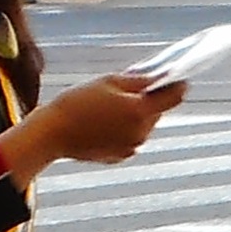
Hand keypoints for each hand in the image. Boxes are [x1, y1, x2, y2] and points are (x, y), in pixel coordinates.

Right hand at [17, 72, 181, 172]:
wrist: (52, 134)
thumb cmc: (76, 104)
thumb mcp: (108, 82)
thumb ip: (138, 80)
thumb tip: (158, 76)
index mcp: (139, 112)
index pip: (174, 97)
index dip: (178, 85)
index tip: (178, 78)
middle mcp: (140, 132)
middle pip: (157, 112)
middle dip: (148, 100)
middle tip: (128, 89)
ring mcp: (131, 147)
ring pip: (144, 125)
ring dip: (135, 114)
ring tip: (108, 106)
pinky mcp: (120, 156)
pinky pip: (131, 137)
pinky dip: (123, 129)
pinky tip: (103, 122)